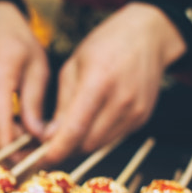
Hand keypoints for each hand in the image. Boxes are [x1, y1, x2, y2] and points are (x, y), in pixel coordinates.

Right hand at [0, 1, 49, 147]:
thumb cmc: (17, 40)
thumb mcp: (36, 67)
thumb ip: (35, 103)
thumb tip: (38, 137)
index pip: (0, 124)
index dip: (13, 148)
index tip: (31, 162)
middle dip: (16, 143)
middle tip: (42, 149)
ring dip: (10, 133)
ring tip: (35, 131)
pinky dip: (2, 122)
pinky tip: (19, 118)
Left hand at [40, 2, 185, 163]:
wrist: (148, 35)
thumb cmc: (106, 44)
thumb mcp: (74, 66)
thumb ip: (62, 104)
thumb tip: (50, 137)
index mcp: (98, 82)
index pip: (75, 129)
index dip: (57, 149)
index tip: (43, 157)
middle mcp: (120, 100)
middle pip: (87, 143)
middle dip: (67, 147)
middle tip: (52, 142)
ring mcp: (135, 111)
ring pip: (100, 144)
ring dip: (82, 143)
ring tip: (71, 130)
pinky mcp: (142, 117)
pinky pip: (114, 137)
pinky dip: (99, 135)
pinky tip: (93, 120)